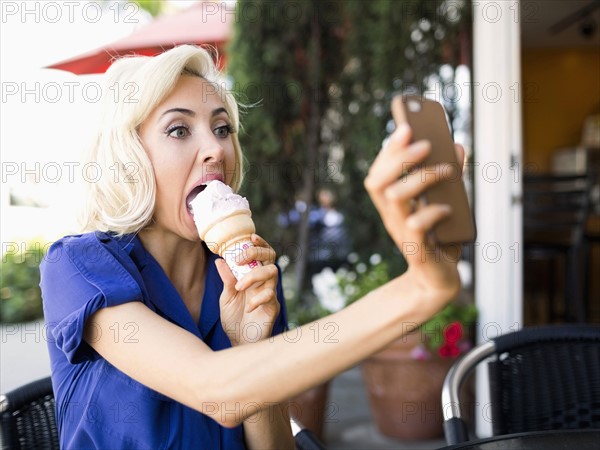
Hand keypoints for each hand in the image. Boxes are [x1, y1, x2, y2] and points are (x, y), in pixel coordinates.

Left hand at [216, 234, 280, 345]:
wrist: (239, 343)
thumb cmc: (234, 320)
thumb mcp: (226, 297)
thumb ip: (226, 279)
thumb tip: (220, 260)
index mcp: (254, 277)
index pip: (262, 254)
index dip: (260, 244)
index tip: (250, 237)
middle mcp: (264, 283)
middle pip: (271, 258)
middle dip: (256, 253)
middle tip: (240, 261)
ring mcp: (270, 294)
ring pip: (273, 272)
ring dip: (254, 275)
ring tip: (239, 287)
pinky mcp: (273, 308)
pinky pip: (270, 296)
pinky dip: (257, 298)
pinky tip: (248, 307)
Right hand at [364, 109, 462, 300]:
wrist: (439, 280)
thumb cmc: (440, 238)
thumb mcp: (446, 201)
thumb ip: (450, 175)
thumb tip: (457, 146)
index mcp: (393, 204)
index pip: (378, 172)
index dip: (389, 150)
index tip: (406, 127)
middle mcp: (392, 216)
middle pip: (378, 182)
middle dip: (400, 158)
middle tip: (425, 144)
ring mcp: (401, 233)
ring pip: (395, 199)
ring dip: (421, 179)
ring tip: (447, 171)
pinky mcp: (416, 250)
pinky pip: (416, 227)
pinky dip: (433, 212)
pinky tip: (449, 208)